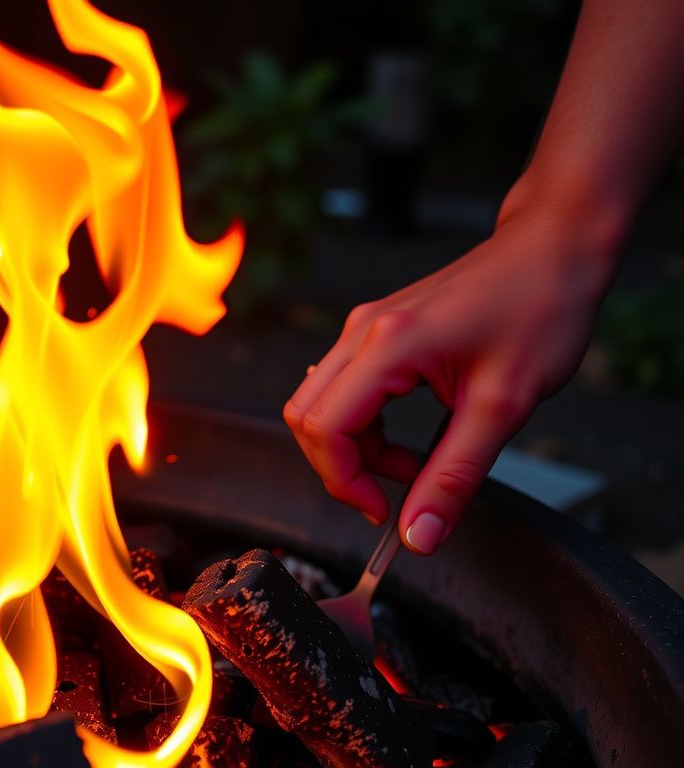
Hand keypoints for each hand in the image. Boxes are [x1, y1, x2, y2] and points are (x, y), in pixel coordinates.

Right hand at [282, 205, 617, 553]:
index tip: (385, 512)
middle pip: (306, 416)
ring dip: (352, 446)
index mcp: (388, 345)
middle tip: (394, 492)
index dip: (345, 482)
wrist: (553, 250)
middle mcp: (361, 331)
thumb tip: (419, 535)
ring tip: (410, 463)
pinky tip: (408, 432)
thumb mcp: (504, 407)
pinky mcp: (374, 328)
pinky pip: (341, 387)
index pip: (324, 428)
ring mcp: (363, 326)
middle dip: (341, 468)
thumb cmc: (539, 311)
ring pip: (318, 403)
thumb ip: (454, 476)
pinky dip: (362, 423)